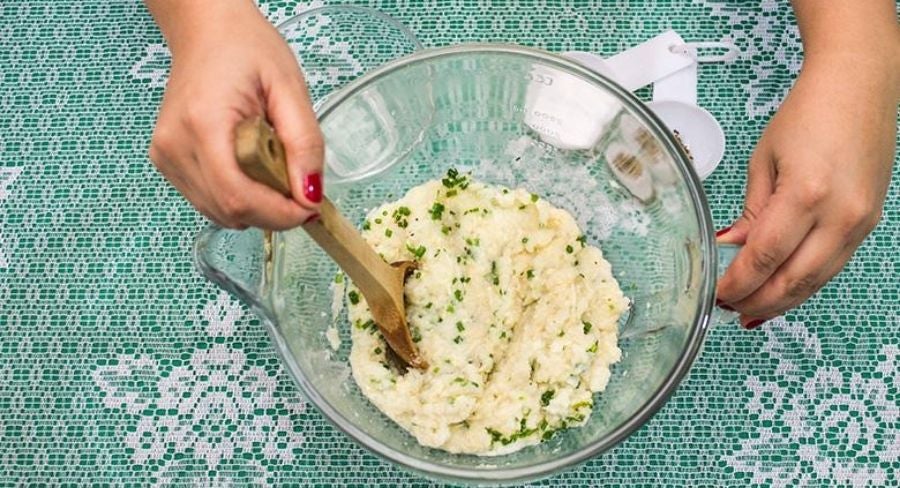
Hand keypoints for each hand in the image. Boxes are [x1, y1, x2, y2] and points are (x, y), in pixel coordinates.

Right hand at [147, 1, 322, 229]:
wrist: (206, 30)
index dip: (279, 214)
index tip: (310, 207)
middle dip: (273, 212)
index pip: (239, 197)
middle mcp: (175, 146)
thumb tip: (310, 195)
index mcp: (203, 125)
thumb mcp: (289, 88)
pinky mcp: (166, 162)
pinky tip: (253, 171)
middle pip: (229, 210)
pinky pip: (209, 201)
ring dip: (257, 207)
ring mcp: (166, 157)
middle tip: (299, 188)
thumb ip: (304, 143)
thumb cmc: (246, 49)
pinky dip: (238, 199)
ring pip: (219, 213)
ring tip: (274, 170)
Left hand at [716, 55, 896, 328]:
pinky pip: (833, 265)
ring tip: (752, 310)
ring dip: (783, 300)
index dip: (738, 283)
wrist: (858, 86)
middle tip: (731, 311)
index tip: (717, 293)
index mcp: (806, 193)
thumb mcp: (764, 161)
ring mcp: (860, 221)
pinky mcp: (869, 222)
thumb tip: (730, 249)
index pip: (764, 257)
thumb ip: (750, 212)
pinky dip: (805, 282)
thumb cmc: (809, 114)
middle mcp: (840, 213)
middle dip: (759, 302)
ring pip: (817, 280)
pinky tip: (783, 289)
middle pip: (794, 279)